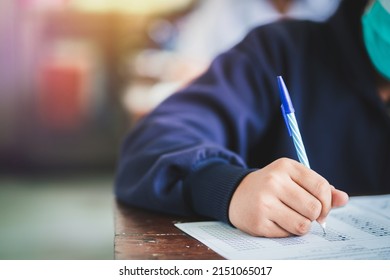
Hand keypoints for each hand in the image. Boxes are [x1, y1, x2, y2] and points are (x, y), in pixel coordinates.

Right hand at [228, 158, 348, 236]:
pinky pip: (287, 235)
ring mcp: (264, 202)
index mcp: (285, 166)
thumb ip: (320, 188)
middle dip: (314, 216)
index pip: (321, 187)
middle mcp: (273, 181)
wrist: (236, 194)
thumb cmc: (272, 187)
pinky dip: (287, 232)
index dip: (328, 202)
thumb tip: (344, 199)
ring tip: (291, 218)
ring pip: (303, 225)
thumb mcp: (293, 179)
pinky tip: (276, 222)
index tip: (322, 208)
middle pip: (314, 209)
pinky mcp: (258, 221)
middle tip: (304, 214)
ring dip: (302, 226)